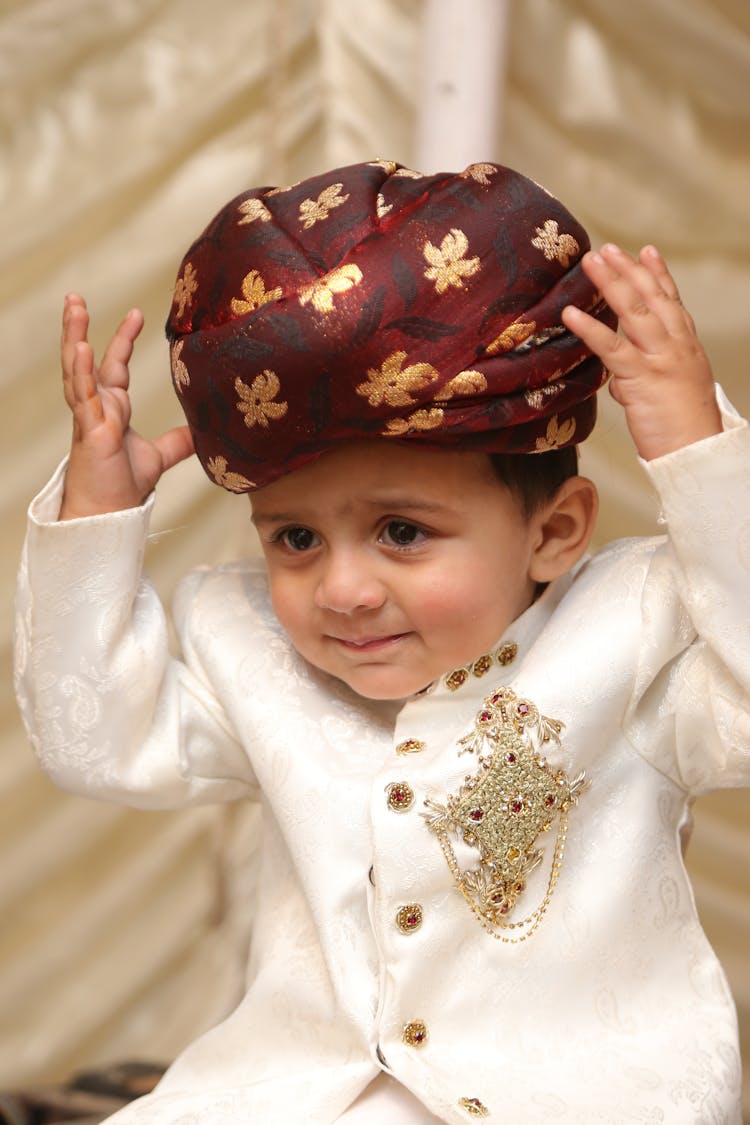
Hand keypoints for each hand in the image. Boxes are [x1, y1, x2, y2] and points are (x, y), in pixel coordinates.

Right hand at [59, 294, 193, 518]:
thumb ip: (177, 442)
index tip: (136, 313)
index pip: (114, 366)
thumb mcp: (157, 457)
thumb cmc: (122, 486)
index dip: (123, 340)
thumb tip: (201, 432)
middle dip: (78, 328)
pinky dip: (82, 372)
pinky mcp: (89, 431)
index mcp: (111, 409)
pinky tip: (81, 348)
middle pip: (84, 359)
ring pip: (76, 371)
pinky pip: (83, 397)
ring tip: (74, 308)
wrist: (108, 514)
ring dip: (74, 338)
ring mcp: (89, 417)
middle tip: (74, 297)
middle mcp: (97, 408)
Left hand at [562, 244, 720, 459]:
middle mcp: (675, 344)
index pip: (671, 301)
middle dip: (628, 270)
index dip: (657, 274)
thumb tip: (619, 380)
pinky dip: (590, 328)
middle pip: (651, 297)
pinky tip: (570, 314)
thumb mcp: (668, 391)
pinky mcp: (642, 377)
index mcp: (685, 345)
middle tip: (607, 248)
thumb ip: (642, 376)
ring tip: (590, 262)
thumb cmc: (681, 426)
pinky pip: (612, 348)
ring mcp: (660, 358)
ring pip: (635, 312)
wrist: (696, 450)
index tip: (645, 251)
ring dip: (611, 283)